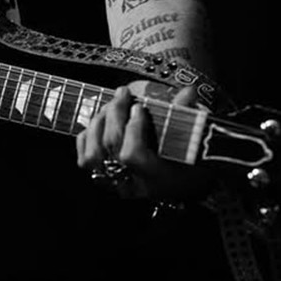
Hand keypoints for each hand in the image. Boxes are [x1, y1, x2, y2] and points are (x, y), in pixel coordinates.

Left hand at [75, 82, 212, 201]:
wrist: (186, 187)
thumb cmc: (194, 165)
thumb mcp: (195, 145)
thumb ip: (186, 117)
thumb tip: (188, 92)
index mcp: (156, 177)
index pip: (132, 155)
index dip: (132, 129)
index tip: (140, 108)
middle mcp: (133, 184)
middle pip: (111, 147)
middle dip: (114, 114)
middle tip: (123, 94)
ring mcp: (117, 184)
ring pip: (93, 155)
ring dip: (98, 124)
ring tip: (110, 106)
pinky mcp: (105, 180)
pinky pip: (84, 160)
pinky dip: (87, 137)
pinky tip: (99, 123)